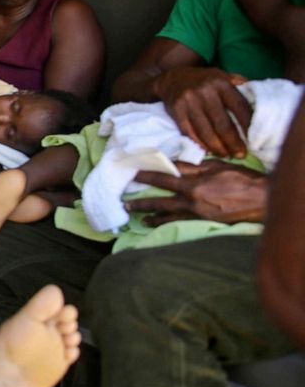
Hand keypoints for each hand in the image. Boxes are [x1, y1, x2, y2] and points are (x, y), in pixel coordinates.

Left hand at [126, 160, 267, 225]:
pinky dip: (167, 223)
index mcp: (195, 184)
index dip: (148, 176)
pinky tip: (158, 224)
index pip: (165, 178)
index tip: (133, 174)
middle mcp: (192, 200)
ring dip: (152, 216)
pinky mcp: (204, 222)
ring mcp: (197, 213)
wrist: (261, 199)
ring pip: (168, 215)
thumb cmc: (241, 179)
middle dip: (142, 202)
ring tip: (138, 218)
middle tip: (125, 203)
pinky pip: (181, 222)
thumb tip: (173, 163)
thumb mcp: (216, 167)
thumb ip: (194, 167)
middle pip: (161, 201)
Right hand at [152, 67, 250, 157]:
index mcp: (221, 84)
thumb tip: (257, 99)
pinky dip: (200, 143)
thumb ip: (239, 85)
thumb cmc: (203, 80)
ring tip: (226, 155)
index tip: (255, 139)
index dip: (248, 125)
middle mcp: (205, 92)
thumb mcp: (222, 75)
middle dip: (233, 142)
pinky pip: (190, 132)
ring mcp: (189, 102)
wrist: (172, 78)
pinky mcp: (176, 111)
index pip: (239, 107)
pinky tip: (209, 149)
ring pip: (206, 132)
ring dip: (217, 147)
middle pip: (223, 124)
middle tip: (241, 154)